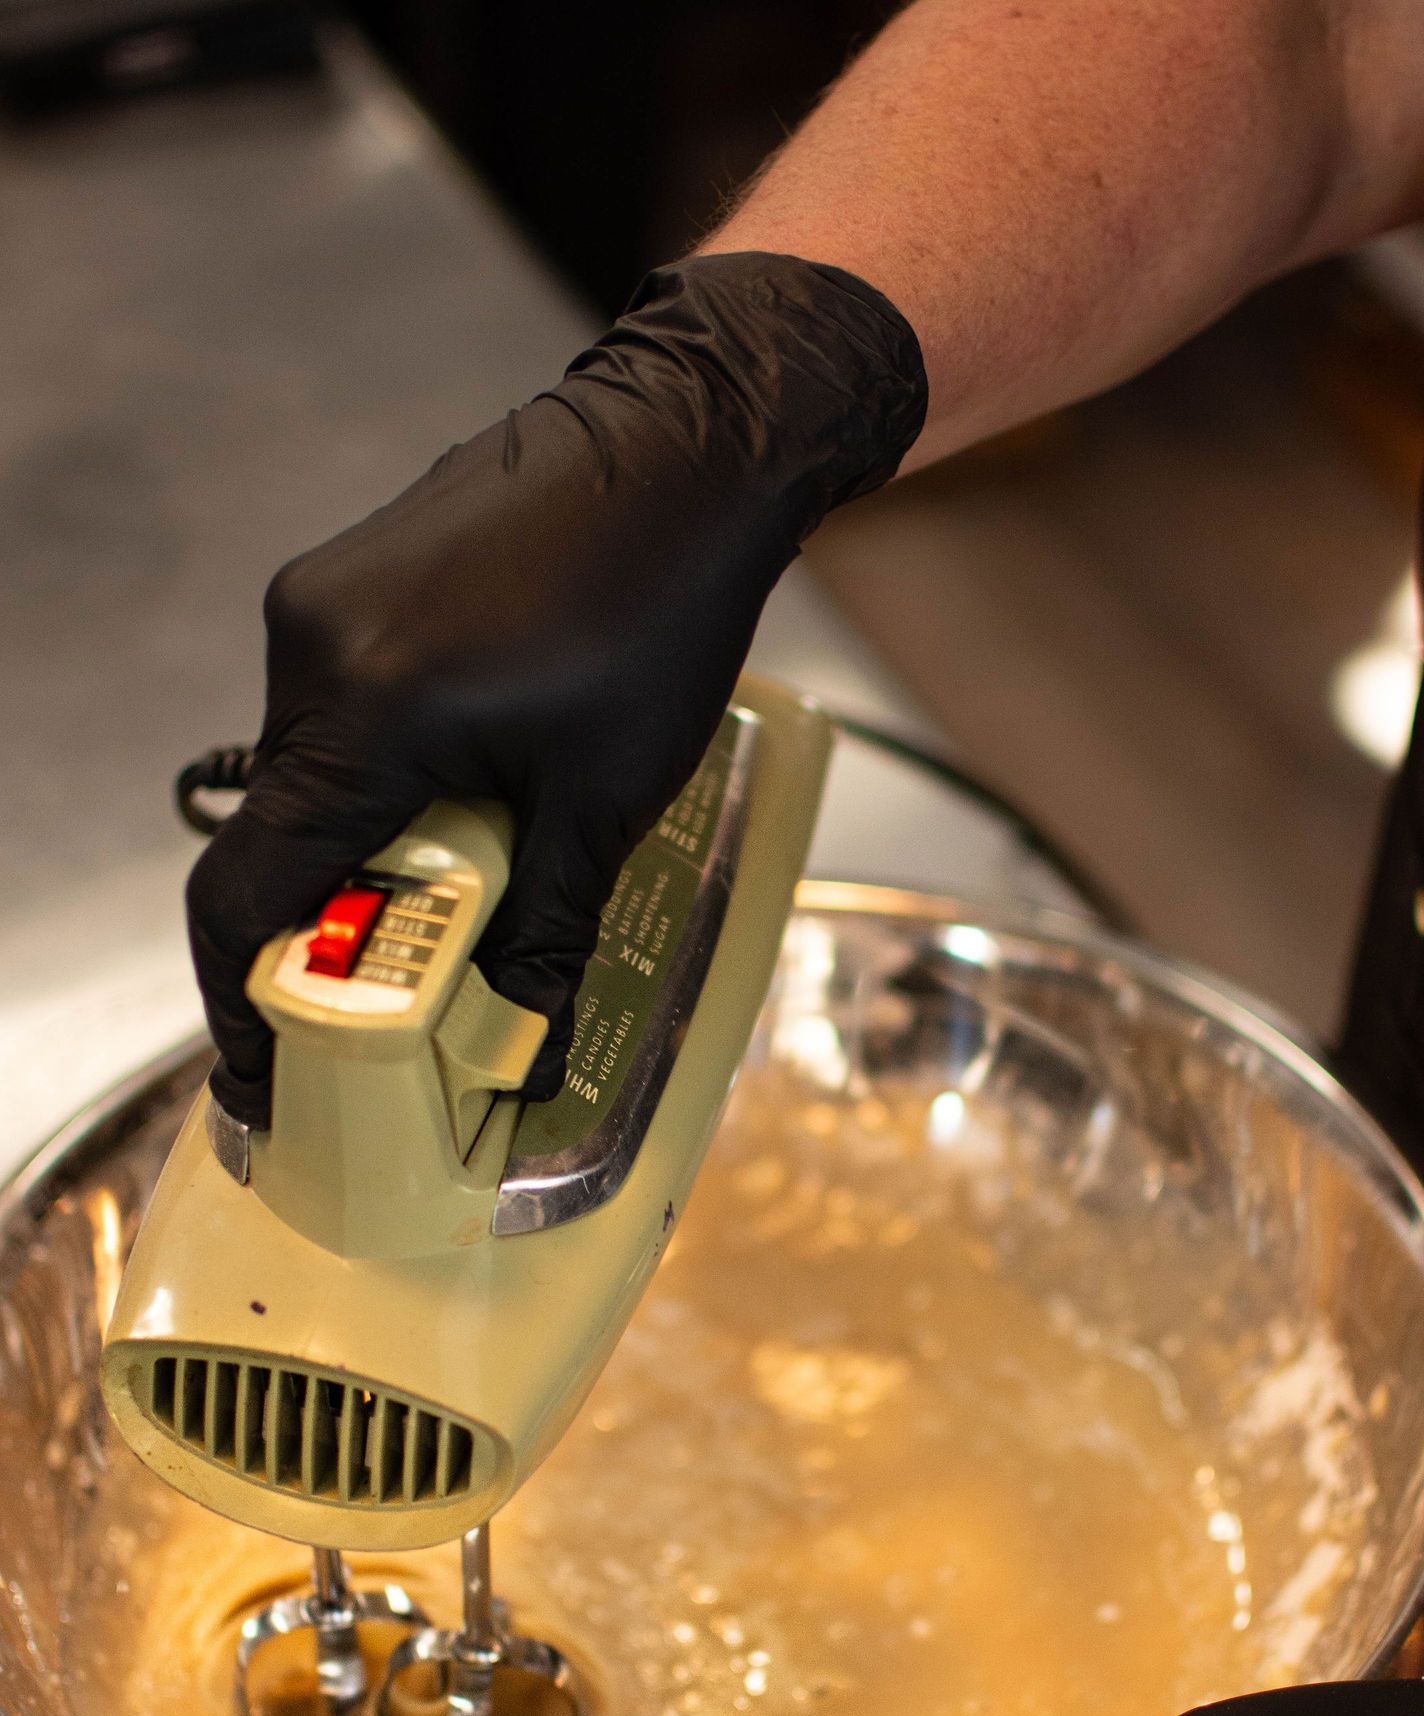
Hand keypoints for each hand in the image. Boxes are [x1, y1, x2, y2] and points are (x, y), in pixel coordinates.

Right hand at [186, 252, 924, 1125]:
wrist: (689, 445)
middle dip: (340, 927)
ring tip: (477, 873)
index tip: (273, 1075)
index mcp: (362, 712)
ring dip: (372, 847)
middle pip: (283, 839)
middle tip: (413, 989)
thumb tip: (516, 1052)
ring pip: (312, 777)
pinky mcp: (345, 581)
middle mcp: (311, 651)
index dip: (248, 1003)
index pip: (249, 891)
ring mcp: (320, 605)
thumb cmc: (660, 609)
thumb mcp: (607, 803)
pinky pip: (338, 714)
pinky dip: (384, 778)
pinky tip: (473, 788)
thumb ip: (543, 936)